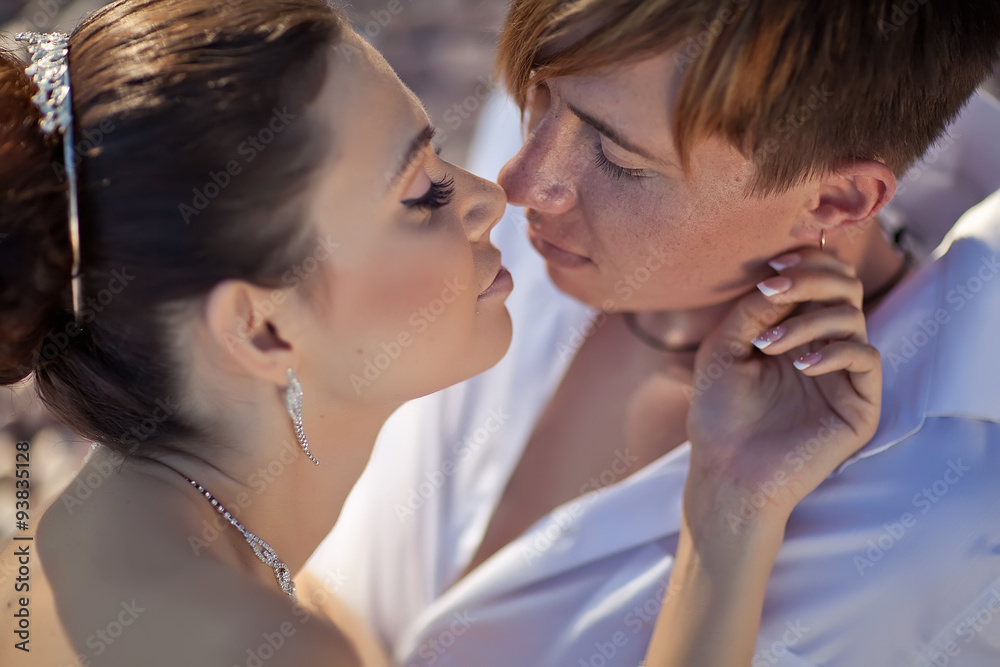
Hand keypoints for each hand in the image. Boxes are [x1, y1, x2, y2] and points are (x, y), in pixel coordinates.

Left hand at [685, 247, 881, 532]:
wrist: (728, 472)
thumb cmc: (719, 413)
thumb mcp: (724, 348)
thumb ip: (753, 308)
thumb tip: (783, 278)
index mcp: (793, 329)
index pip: (820, 278)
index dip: (805, 261)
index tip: (772, 266)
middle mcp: (823, 346)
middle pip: (845, 286)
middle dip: (811, 277)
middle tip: (773, 289)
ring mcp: (844, 374)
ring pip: (852, 316)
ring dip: (807, 320)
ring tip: (766, 346)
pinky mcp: (860, 404)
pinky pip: (866, 356)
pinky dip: (835, 350)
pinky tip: (801, 365)